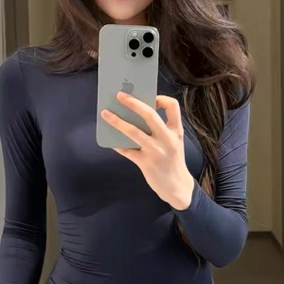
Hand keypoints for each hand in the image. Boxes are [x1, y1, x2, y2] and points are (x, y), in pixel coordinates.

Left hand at [101, 93, 195, 209]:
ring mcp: (156, 151)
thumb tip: (136, 115)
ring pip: (133, 131)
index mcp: (176, 131)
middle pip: (149, 114)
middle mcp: (167, 139)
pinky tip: (111, 140)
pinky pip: (127, 150)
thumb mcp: (174, 142)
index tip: (151, 97)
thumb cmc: (173, 161)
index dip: (161, 98)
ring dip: (117, 121)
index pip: (173, 106)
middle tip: (119, 95)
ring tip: (105, 114)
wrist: (177, 187)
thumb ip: (162, 129)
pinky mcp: (145, 163)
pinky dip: (117, 144)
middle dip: (132, 103)